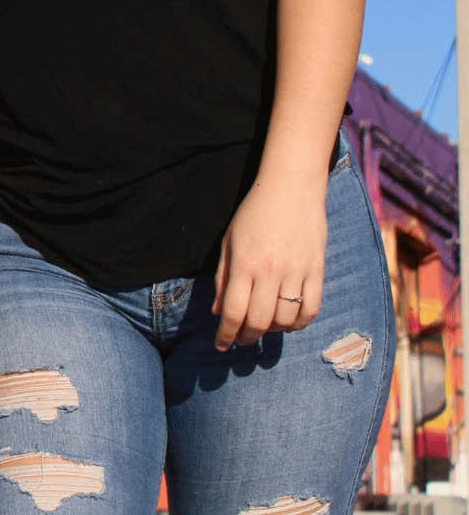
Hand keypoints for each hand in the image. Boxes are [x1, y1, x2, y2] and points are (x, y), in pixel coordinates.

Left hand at [214, 173, 326, 350]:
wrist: (291, 189)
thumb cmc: (253, 214)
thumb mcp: (229, 242)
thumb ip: (224, 278)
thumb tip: (218, 312)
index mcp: (244, 264)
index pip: (234, 312)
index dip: (227, 334)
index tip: (222, 346)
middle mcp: (270, 272)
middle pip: (259, 321)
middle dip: (248, 337)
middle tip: (243, 340)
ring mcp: (297, 272)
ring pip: (286, 319)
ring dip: (273, 330)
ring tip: (264, 327)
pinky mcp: (317, 270)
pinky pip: (312, 308)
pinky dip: (300, 322)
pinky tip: (290, 322)